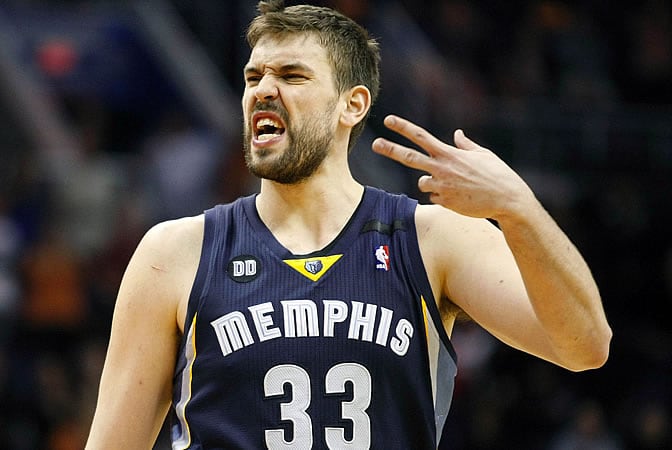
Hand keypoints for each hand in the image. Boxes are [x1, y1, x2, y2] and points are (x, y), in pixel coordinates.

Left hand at [371, 115, 534, 219]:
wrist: (507, 200)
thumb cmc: (498, 175)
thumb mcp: (483, 155)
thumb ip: (466, 145)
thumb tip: (457, 134)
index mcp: (450, 154)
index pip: (421, 137)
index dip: (403, 128)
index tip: (389, 120)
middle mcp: (442, 168)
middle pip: (410, 158)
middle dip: (391, 149)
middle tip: (374, 144)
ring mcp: (441, 186)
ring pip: (422, 182)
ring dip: (431, 182)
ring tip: (455, 185)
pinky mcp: (444, 202)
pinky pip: (434, 196)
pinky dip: (442, 195)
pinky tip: (460, 196)